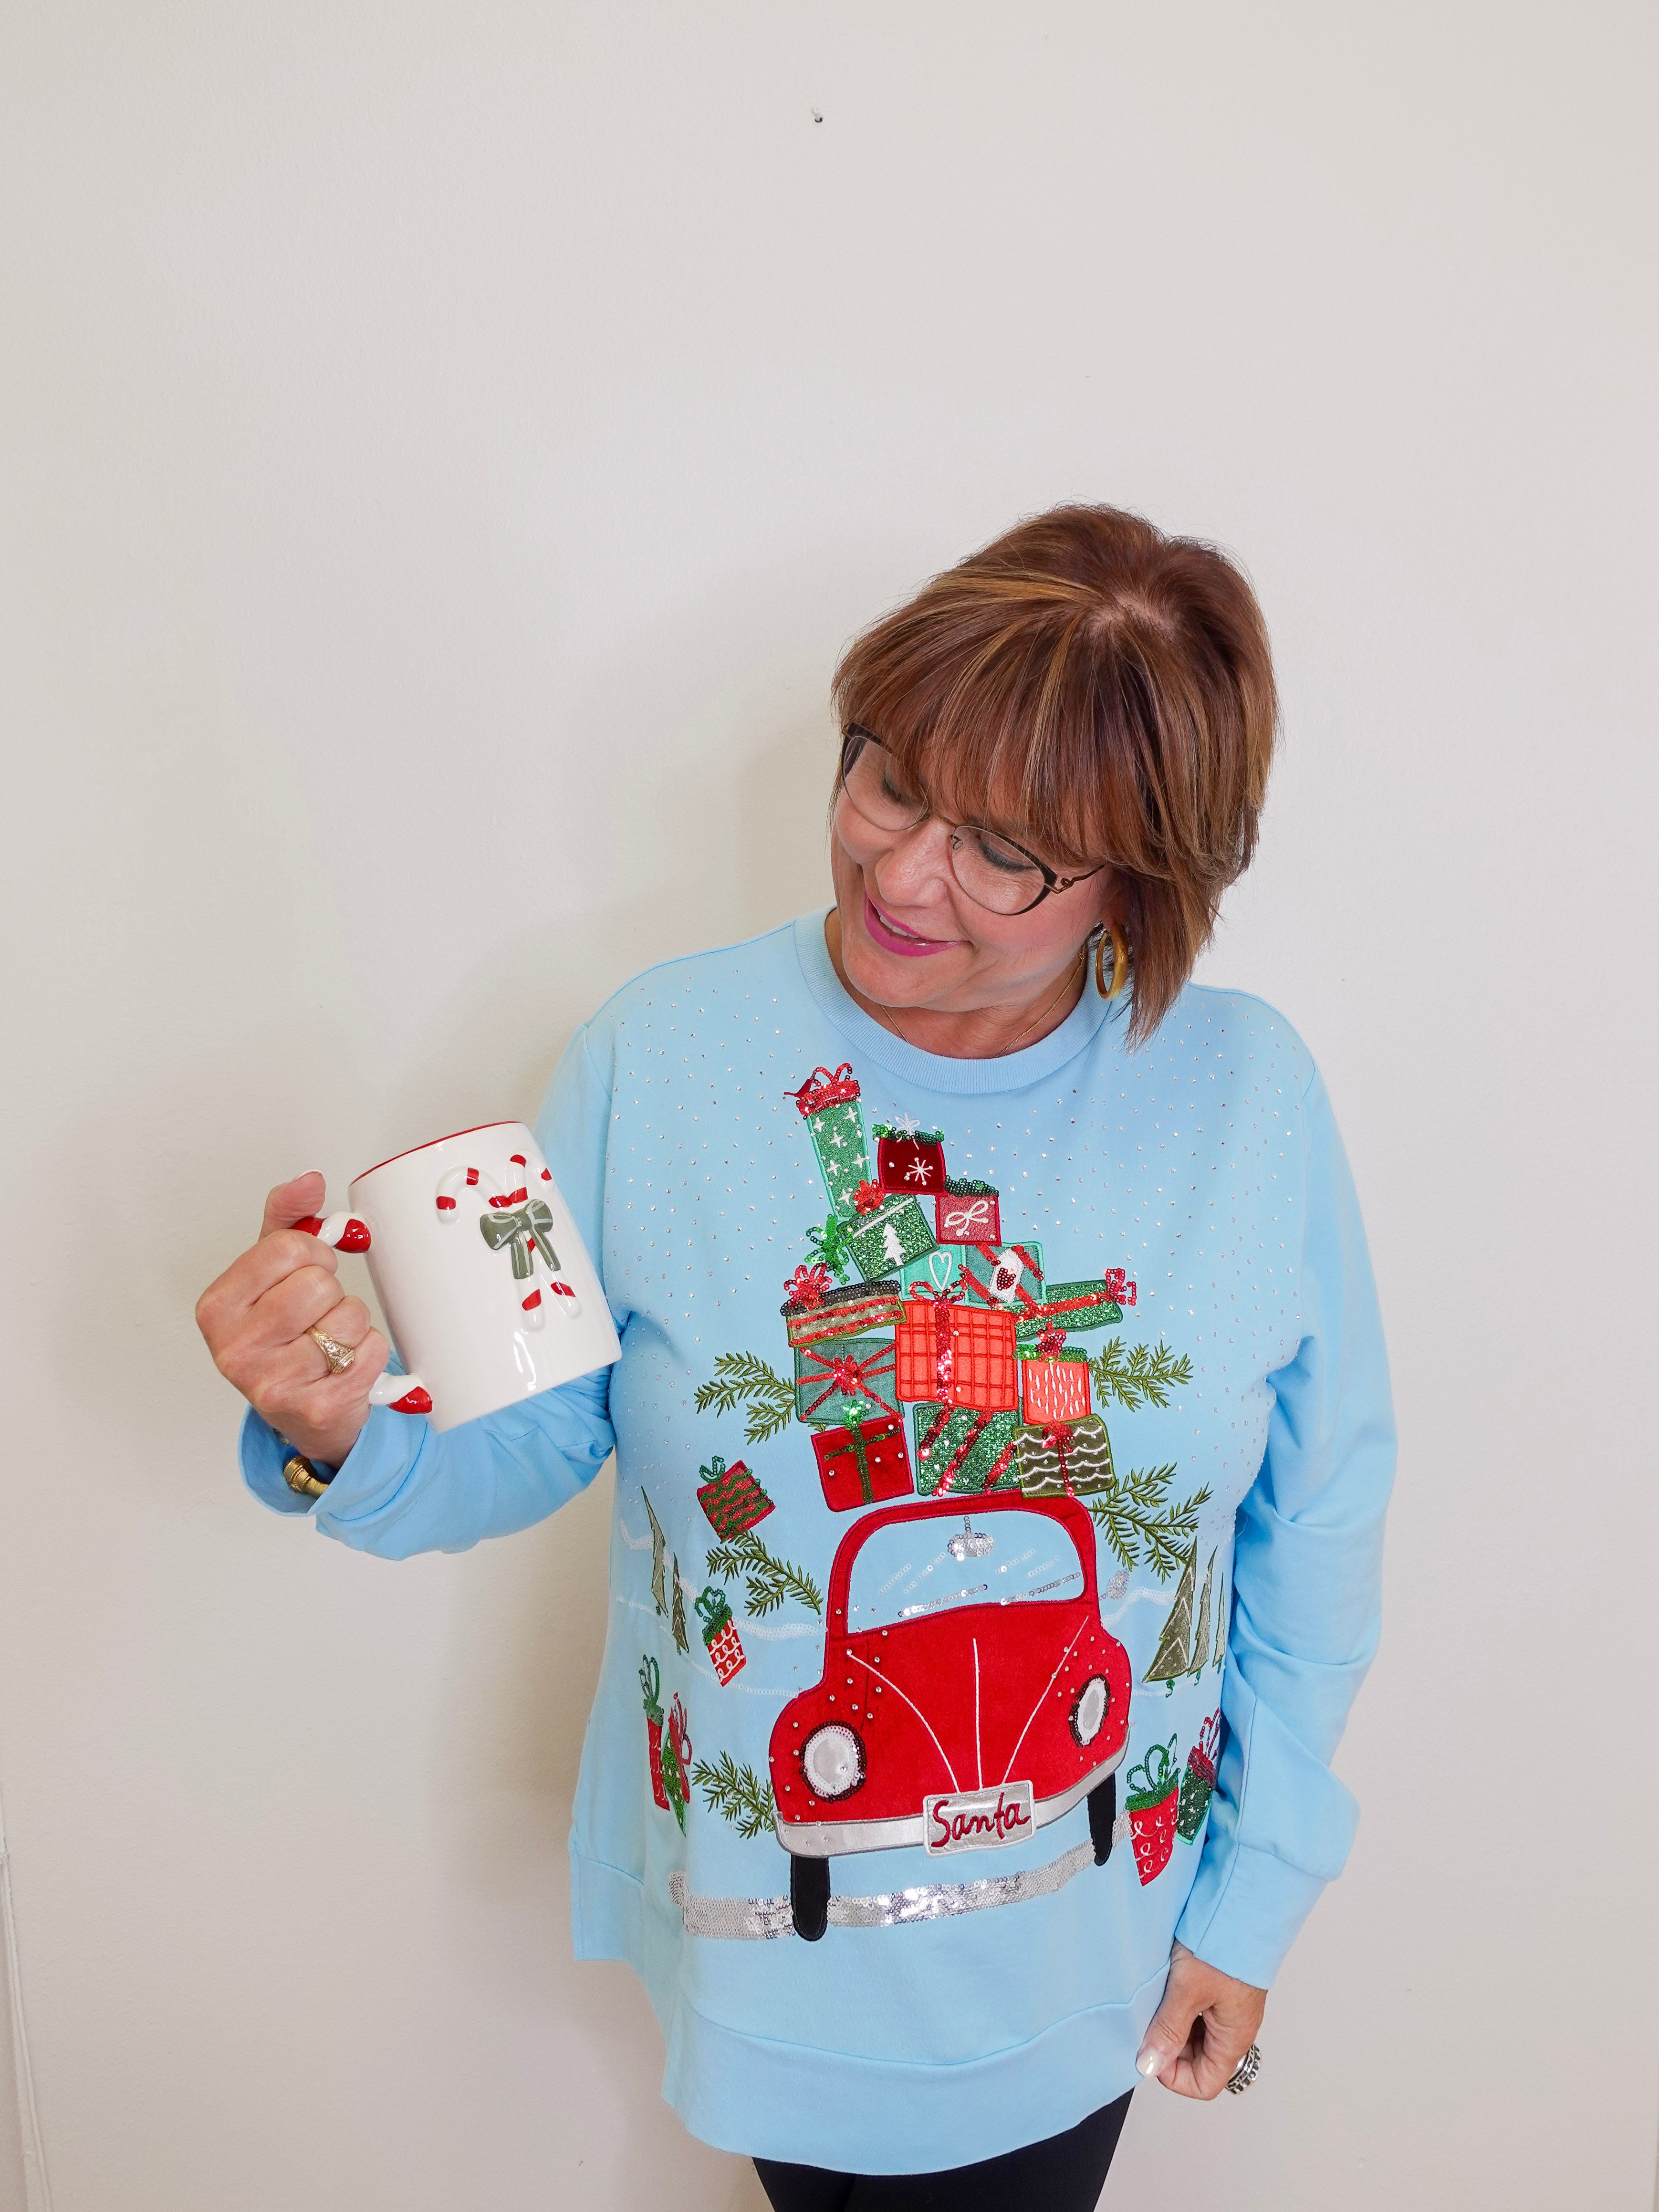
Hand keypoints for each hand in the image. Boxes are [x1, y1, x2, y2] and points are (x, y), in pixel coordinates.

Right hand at [195, 1172, 389, 1468]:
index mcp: (217, 1308)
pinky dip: (369, 1354)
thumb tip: (308, 1181)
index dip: (312, 1254)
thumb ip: (286, 1218)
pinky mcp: (316, 1410)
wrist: (300, 1410)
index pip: (287, 1249)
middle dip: (330, 1292)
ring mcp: (273, 1384)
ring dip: (351, 1325)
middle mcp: (236, 1349)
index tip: (306, 1270)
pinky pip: (370, 1353)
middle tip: (316, 1313)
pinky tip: (343, 1366)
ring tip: (329, 1341)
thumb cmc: (281, 1335)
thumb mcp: (271, 1272)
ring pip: (348, 1318)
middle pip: (317, 1284)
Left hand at [1135, 1941, 1265, 2099]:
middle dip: (1171, 2048)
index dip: (1175, 2076)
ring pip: (1195, 2036)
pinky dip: (1179, 2007)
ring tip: (1160, 2000)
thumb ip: (1168, 2029)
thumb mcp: (1188, 1989)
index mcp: (1233, 2037)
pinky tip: (1168, 1987)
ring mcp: (1228, 2008)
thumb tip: (1149, 2065)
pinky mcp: (1220, 1988)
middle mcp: (1234, 2028)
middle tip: (1151, 2022)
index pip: (1205, 2084)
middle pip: (1198, 2061)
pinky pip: (1197, 2011)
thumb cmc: (1224, 1943)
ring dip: (1173, 2025)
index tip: (1154, 2053)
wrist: (1239, 1904)